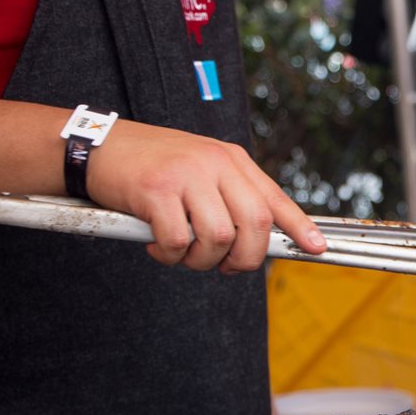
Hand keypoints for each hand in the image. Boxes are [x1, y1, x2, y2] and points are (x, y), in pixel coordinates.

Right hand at [85, 120, 325, 272]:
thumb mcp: (200, 170)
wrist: (98, 146)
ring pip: (219, 238)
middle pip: (254, 224)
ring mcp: (186, 175)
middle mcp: (215, 163)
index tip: (317, 248)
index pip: (274, 198)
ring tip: (182, 253)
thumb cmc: (151, 165)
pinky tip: (156, 246)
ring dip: (202, 260)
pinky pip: (179, 241)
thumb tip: (255, 238)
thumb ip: (229, 196)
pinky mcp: (156, 190)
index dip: (300, 226)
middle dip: (245, 258)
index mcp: (231, 159)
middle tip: (223, 267)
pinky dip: (170, 255)